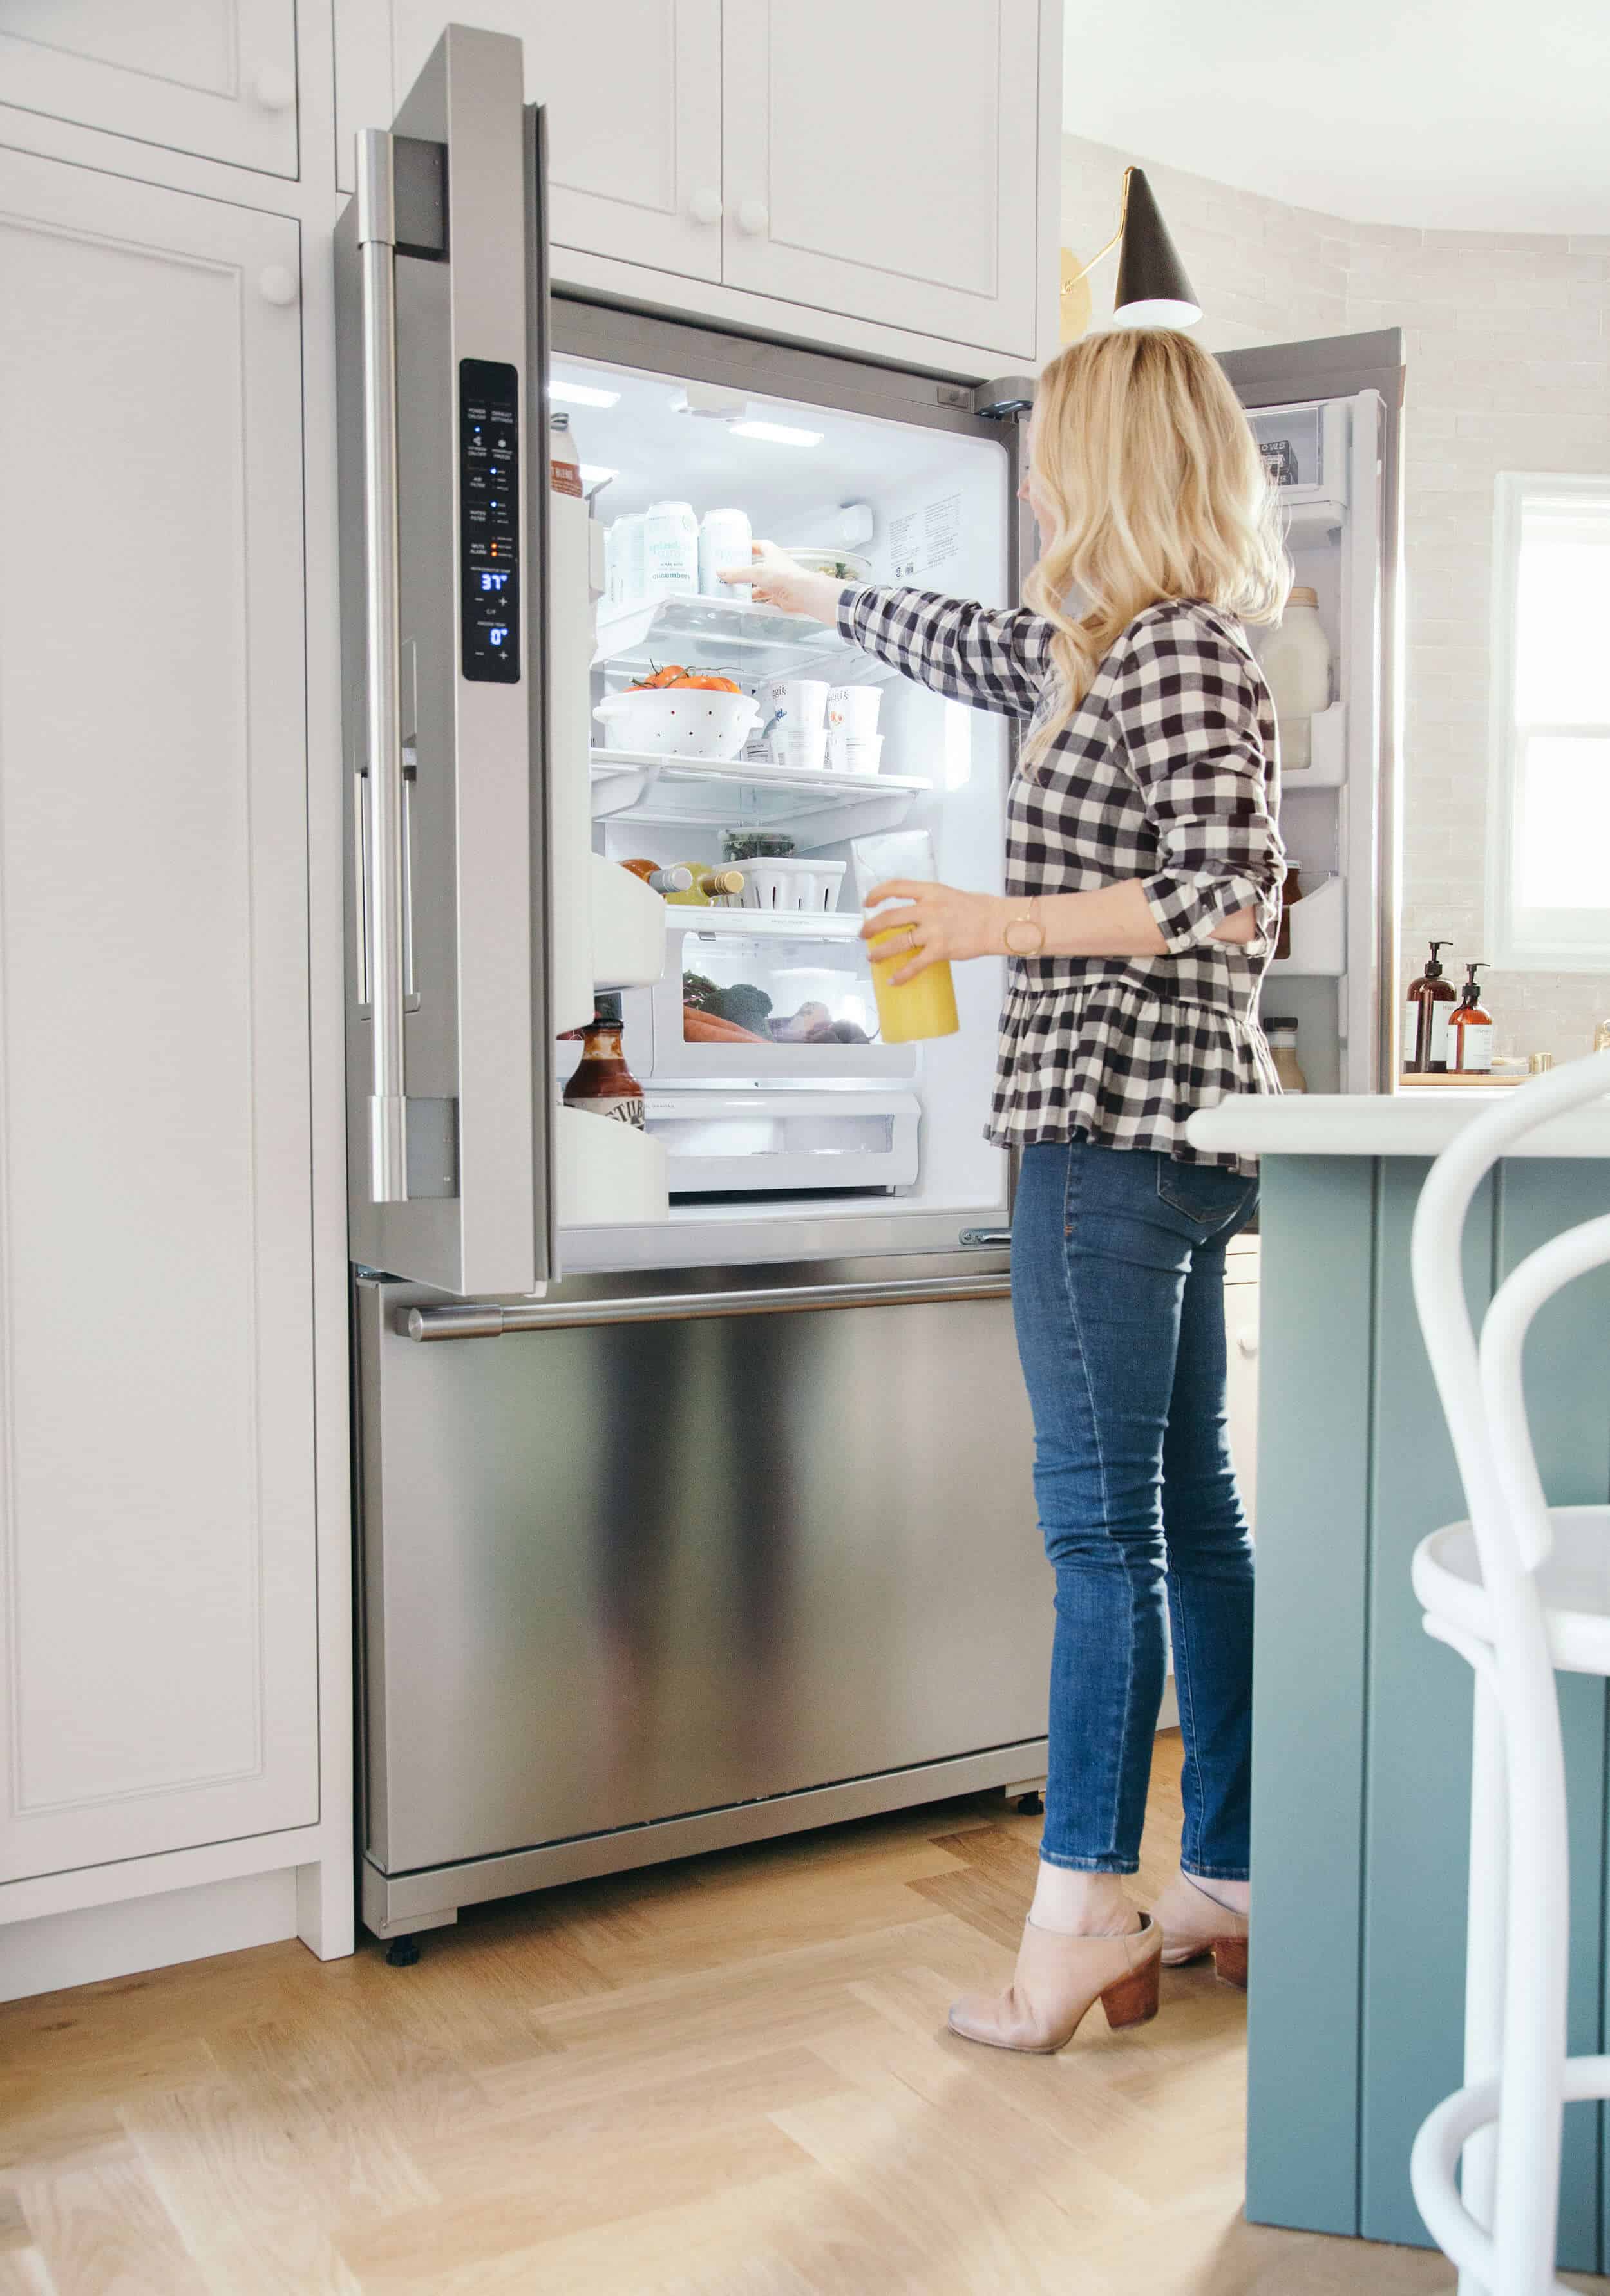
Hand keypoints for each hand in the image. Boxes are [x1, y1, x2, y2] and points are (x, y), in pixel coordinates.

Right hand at [719, 540, 843, 623]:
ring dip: (749, 589)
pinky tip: (746, 604)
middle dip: (745, 572)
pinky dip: (756, 602)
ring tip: (734, 592)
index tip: (739, 549)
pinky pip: (765, 599)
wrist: (802, 594)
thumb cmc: (783, 576)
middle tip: (730, 574)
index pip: (760, 546)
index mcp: (772, 553)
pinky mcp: (780, 596)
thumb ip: (738, 573)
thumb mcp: (756, 572)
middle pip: (757, 567)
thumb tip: (721, 572)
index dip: (750, 546)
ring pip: (760, 585)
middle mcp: (776, 566)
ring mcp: (778, 582)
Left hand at [859, 879, 1007, 983]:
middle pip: (890, 917)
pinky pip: (916, 964)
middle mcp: (929, 909)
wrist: (997, 923)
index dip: (877, 893)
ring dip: (881, 952)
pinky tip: (893, 980)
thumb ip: (928, 902)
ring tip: (872, 958)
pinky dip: (902, 974)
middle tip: (863, 934)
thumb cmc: (976, 909)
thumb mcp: (948, 895)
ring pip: (898, 942)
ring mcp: (934, 930)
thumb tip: (911, 916)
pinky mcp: (941, 950)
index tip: (867, 902)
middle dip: (871, 927)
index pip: (896, 887)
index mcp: (930, 891)